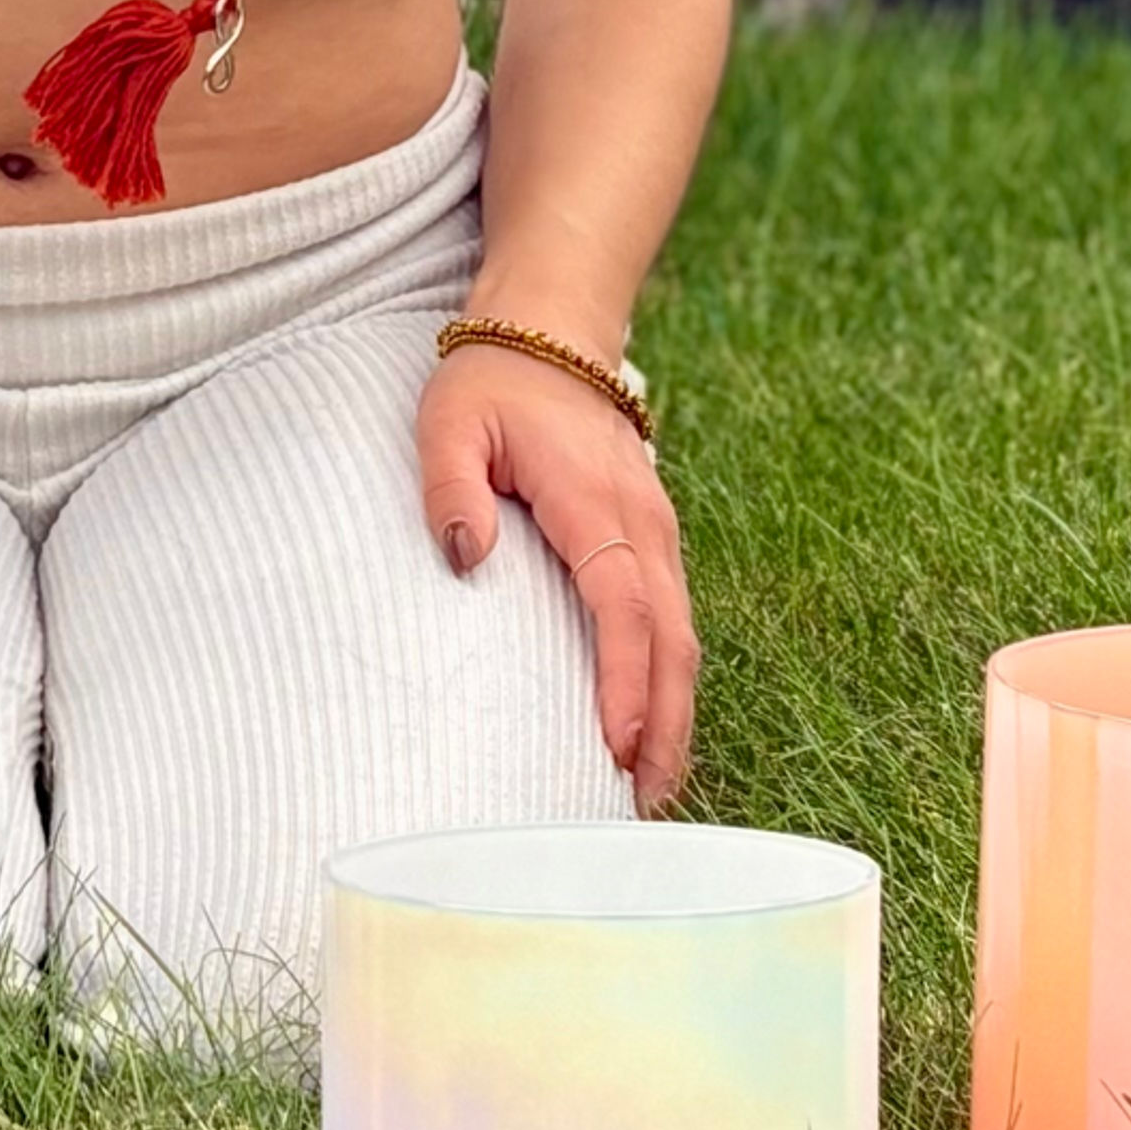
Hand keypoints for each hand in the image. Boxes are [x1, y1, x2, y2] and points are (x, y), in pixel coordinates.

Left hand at [416, 343, 697, 808]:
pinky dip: (668, 676)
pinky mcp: (652, 537)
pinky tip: (652, 724)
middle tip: (644, 801)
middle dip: (667, 724)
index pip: (624, 604)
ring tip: (652, 785)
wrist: (552, 328)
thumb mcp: (449, 423)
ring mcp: (656, 529)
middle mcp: (643, 521)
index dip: (628, 679)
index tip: (622, 745)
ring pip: (682, 634)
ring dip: (675, 710)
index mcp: (597, 501)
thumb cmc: (493, 381)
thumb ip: (449, 489)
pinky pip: (670, 617)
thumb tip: (465, 558)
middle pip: (672, 638)